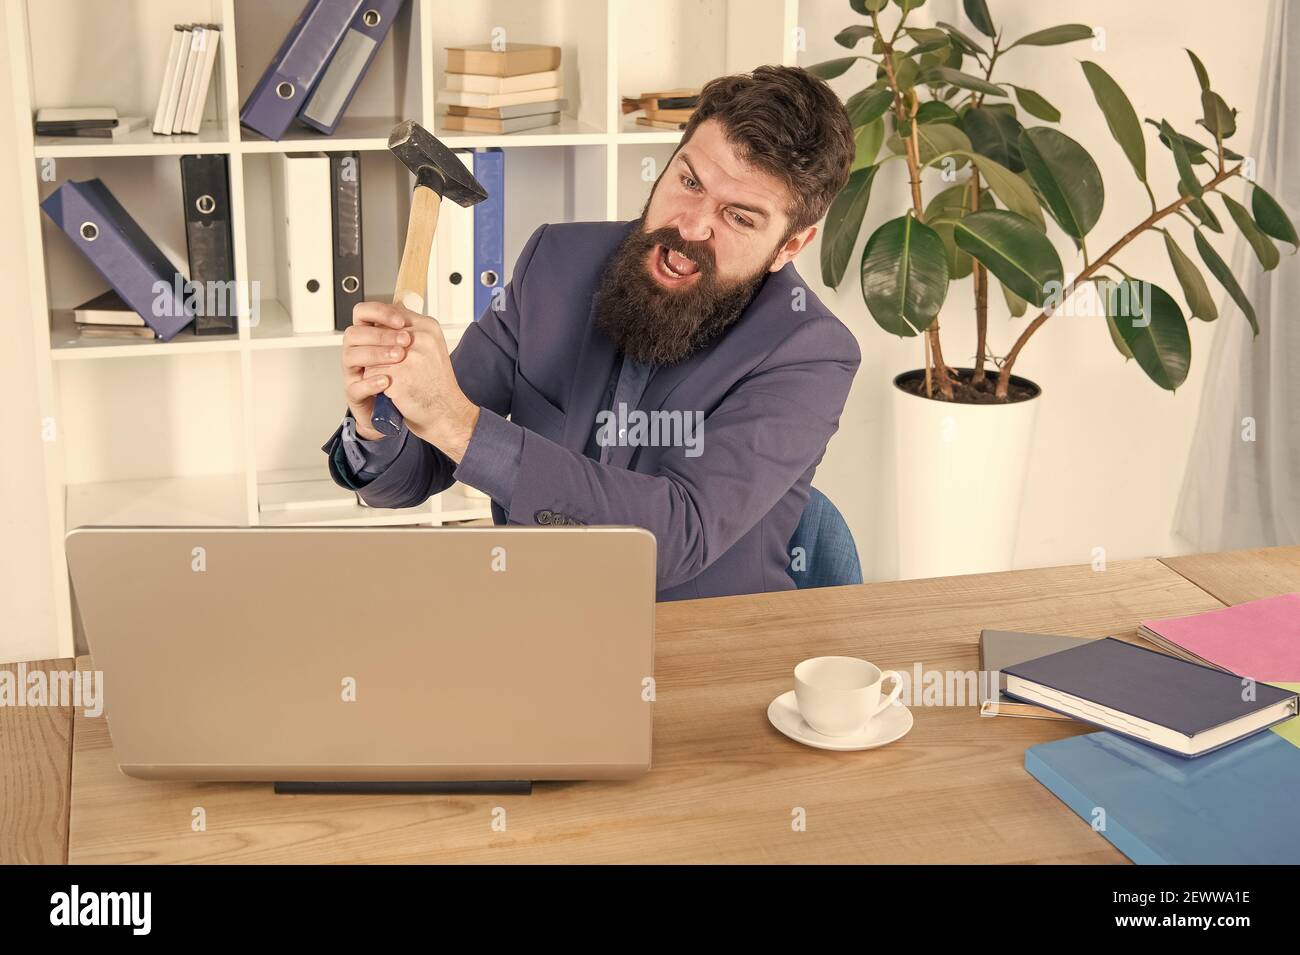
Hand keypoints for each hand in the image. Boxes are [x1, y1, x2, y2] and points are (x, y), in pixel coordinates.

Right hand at [340, 302, 412, 440]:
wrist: (413, 410)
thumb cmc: (410, 378)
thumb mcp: (412, 349)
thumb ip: (408, 330)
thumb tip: (414, 311)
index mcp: (369, 336)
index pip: (363, 314)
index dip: (380, 313)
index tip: (401, 321)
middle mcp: (357, 351)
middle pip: (355, 333)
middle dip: (381, 334)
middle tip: (405, 342)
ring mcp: (353, 373)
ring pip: (351, 356)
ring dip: (376, 354)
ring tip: (398, 358)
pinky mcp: (355, 394)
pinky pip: (355, 387)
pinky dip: (370, 382)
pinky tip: (387, 380)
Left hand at [351, 301, 480, 461]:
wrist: (447, 413)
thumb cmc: (437, 385)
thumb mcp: (431, 349)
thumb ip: (411, 332)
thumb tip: (383, 321)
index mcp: (428, 327)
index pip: (392, 316)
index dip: (383, 330)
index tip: (386, 343)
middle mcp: (419, 338)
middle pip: (379, 335)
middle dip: (377, 351)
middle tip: (390, 366)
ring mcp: (408, 357)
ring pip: (372, 356)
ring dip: (375, 368)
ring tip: (391, 378)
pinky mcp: (397, 376)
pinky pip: (370, 374)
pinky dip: (374, 384)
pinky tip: (389, 390)